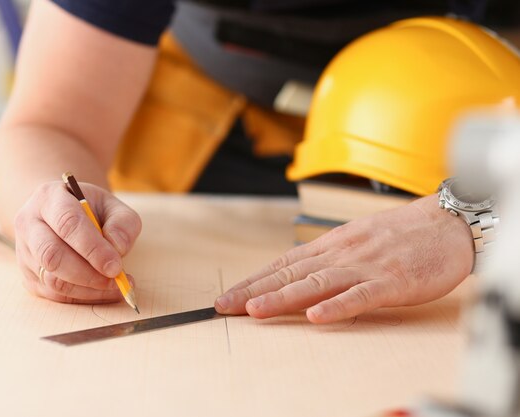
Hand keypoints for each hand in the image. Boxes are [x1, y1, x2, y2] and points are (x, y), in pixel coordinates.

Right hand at [14, 181, 141, 302]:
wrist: (62, 215)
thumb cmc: (91, 210)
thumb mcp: (112, 206)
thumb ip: (122, 223)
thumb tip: (118, 248)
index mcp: (49, 197)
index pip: (67, 223)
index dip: (93, 248)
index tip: (116, 266)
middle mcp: (28, 223)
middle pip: (52, 255)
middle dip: (89, 273)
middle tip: (117, 279)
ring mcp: (24, 252)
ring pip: (51, 279)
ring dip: (88, 289)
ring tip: (116, 286)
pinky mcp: (28, 276)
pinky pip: (54, 294)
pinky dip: (82, 297)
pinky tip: (103, 291)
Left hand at [215, 195, 473, 322]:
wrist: (446, 222)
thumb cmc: (400, 234)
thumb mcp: (355, 241)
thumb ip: (327, 259)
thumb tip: (296, 275)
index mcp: (331, 246)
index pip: (283, 265)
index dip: (252, 281)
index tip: (227, 297)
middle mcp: (340, 254)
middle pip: (290, 274)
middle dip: (254, 290)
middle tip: (222, 306)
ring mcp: (365, 266)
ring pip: (317, 283)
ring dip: (284, 298)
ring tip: (255, 310)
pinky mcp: (392, 280)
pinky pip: (361, 295)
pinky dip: (338, 306)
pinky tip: (316, 317)